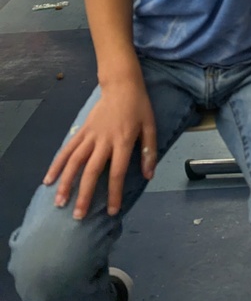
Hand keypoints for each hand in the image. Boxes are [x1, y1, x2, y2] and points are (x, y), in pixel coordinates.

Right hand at [43, 81, 156, 218]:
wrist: (121, 84)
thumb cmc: (139, 107)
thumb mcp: (150, 126)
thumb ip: (149, 151)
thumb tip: (149, 176)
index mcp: (123, 140)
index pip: (117, 172)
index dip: (115, 193)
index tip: (112, 212)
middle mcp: (104, 140)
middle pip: (92, 170)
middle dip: (84, 194)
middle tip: (78, 216)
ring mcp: (90, 135)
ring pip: (74, 161)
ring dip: (66, 183)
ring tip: (59, 203)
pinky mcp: (82, 130)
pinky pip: (67, 149)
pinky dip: (57, 164)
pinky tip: (48, 180)